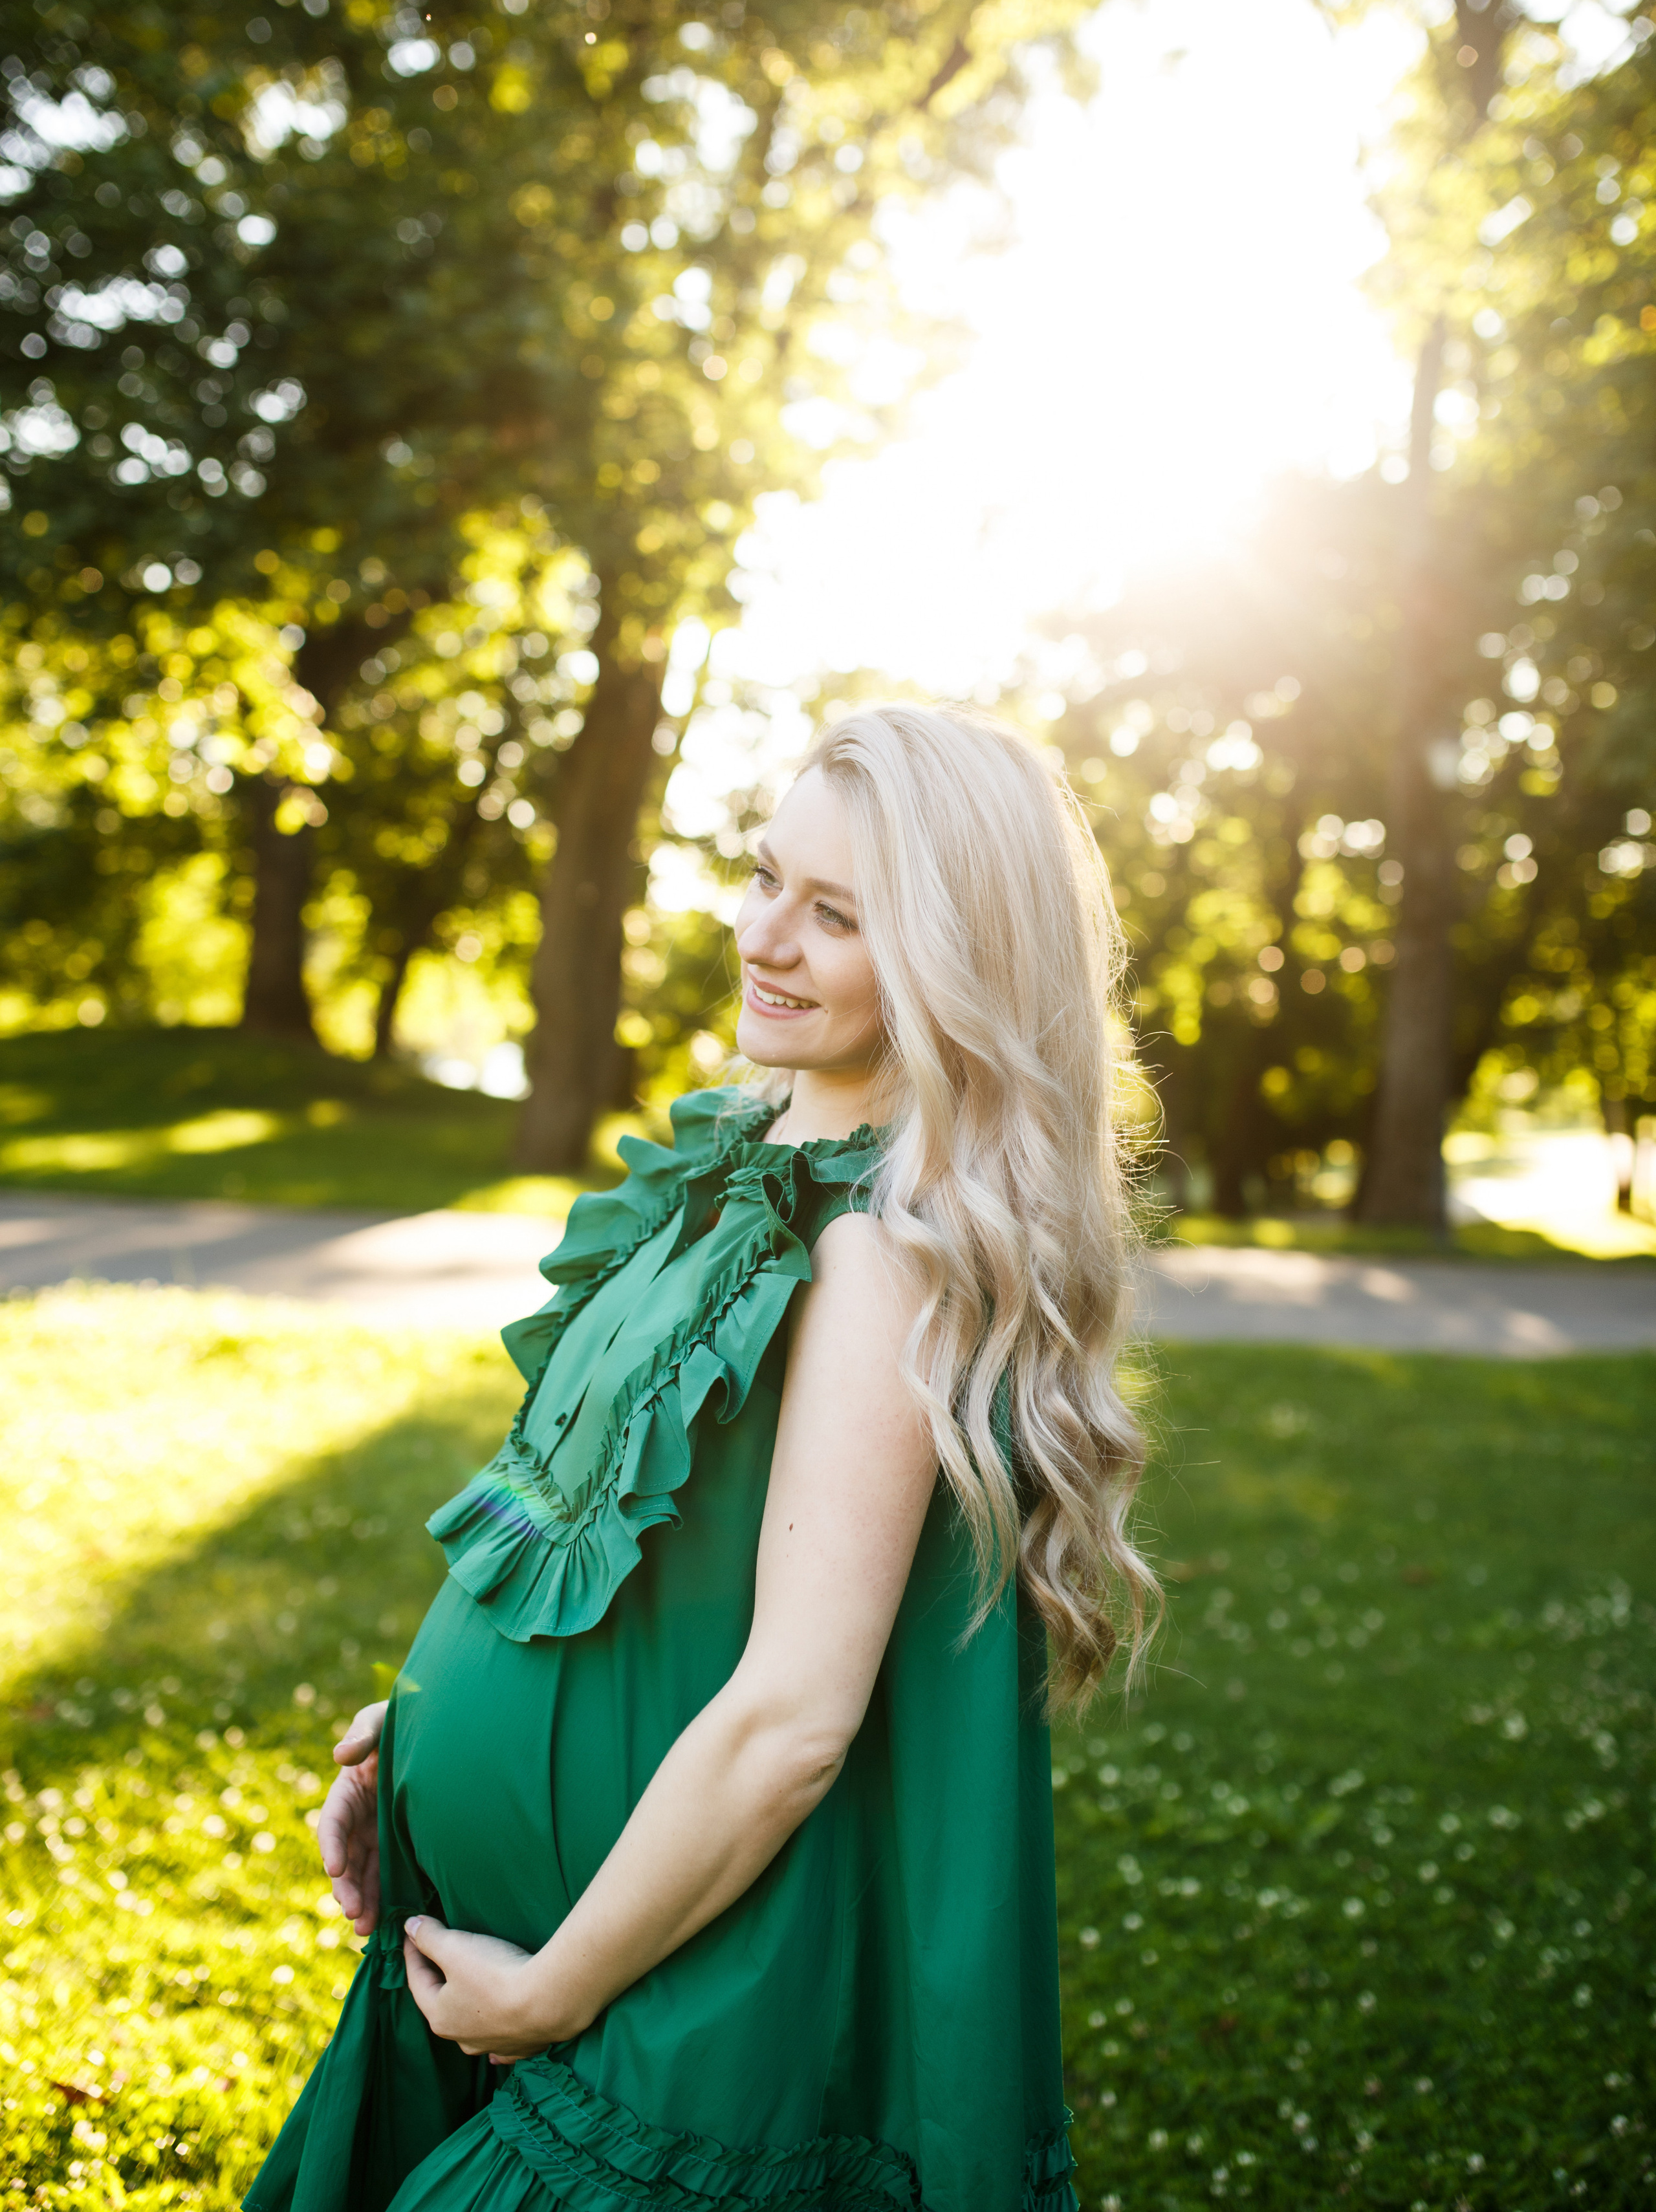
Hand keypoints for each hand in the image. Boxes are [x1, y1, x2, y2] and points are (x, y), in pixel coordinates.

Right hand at [318, 1701, 385, 1935]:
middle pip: (345, 1857)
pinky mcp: (399, 1844)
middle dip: (346, 1886)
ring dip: (362, 1900)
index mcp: (348, 1790)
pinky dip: (385, 1896)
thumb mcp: (380, 1720)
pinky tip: (388, 1918)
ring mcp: (378, 1833)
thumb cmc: (401, 1719)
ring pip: (365, 1873)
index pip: (332, 1822)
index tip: (333, 1868)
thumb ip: (363, 1733)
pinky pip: (389, 1873)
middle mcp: (359, 1817)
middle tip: (352, 1912)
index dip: (331, 1846)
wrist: (436, 1728)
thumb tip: (340, 1754)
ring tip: (365, 1928)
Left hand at [403, 1914, 576, 2062]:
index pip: (418, 1980)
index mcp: (440, 2016)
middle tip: (439, 1959)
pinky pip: (503, 2047)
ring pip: (471, 2029)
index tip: (412, 1932)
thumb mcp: (456, 1948)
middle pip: (444, 2005)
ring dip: (466, 2014)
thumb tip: (410, 1927)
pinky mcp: (522, 2046)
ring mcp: (493, 2045)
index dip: (413, 1953)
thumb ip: (430, 1937)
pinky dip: (496, 2043)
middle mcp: (462, 2038)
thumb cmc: (495, 1974)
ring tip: (466, 2003)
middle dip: (439, 1982)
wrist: (547, 2001)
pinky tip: (496, 2051)